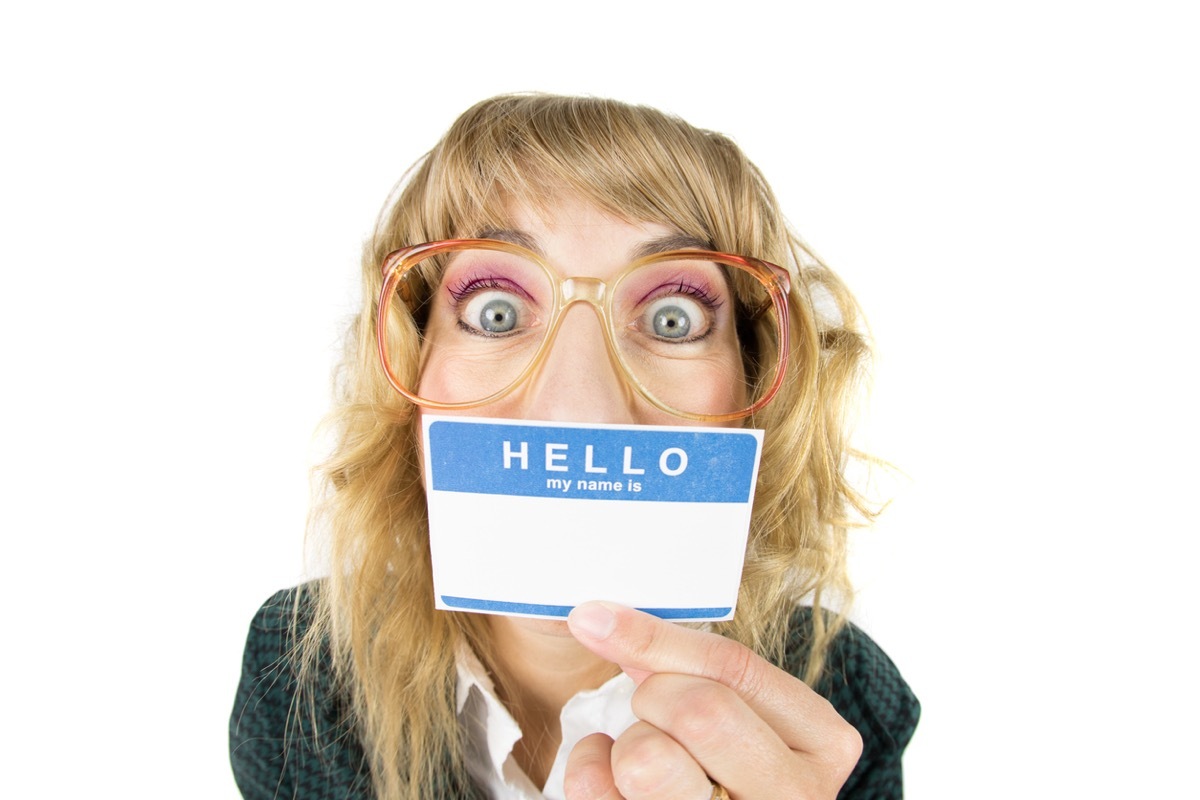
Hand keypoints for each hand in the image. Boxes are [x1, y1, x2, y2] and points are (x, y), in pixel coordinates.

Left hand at [563, 602, 861, 799]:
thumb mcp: (748, 706)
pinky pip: (600, 793)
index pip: (736, 668)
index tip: (593, 616)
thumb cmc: (735, 757)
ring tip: (646, 754)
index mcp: (823, 741)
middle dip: (655, 697)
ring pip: (648, 761)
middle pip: (701, 712)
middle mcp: (795, 795)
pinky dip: (591, 770)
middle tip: (652, 710)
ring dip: (629, 742)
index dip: (656, 637)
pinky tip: (614, 777)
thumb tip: (604, 622)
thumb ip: (697, 665)